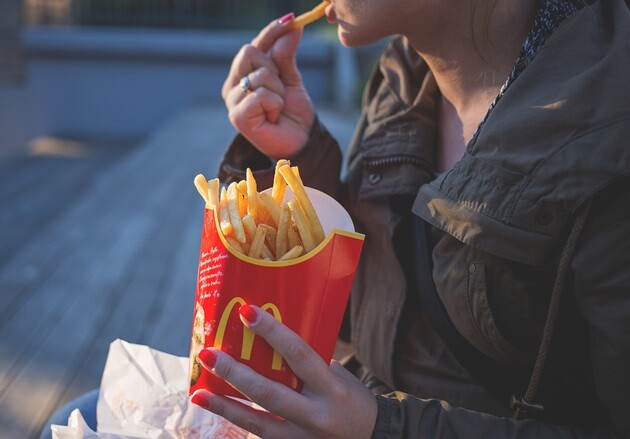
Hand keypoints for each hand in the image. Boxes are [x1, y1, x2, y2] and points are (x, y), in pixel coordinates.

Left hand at [191, 304, 377, 437]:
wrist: (372, 438)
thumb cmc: (352, 398)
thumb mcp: (338, 376)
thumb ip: (308, 362)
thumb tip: (270, 339)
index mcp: (331, 387)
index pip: (299, 354)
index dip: (272, 332)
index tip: (247, 312)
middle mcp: (316, 414)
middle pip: (269, 393)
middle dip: (235, 373)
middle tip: (209, 355)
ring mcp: (303, 437)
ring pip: (257, 423)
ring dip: (224, 406)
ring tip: (198, 393)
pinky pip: (261, 435)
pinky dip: (238, 422)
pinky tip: (217, 411)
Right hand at [222, 15, 315, 159]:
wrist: (301, 142)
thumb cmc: (293, 114)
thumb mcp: (291, 79)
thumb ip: (286, 55)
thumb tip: (292, 26)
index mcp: (242, 76)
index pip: (253, 45)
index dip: (270, 32)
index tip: (291, 19)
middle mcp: (232, 87)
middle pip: (249, 52)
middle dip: (274, 68)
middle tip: (281, 91)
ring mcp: (232, 102)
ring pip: (259, 74)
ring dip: (278, 91)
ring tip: (277, 109)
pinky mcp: (237, 117)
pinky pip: (261, 94)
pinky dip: (275, 104)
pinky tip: (273, 118)